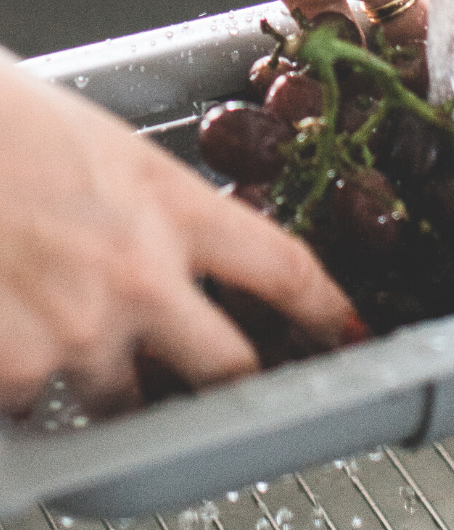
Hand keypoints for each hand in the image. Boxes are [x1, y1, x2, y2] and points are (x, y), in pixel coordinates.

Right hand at [0, 59, 355, 414]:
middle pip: (230, 369)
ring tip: (64, 331)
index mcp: (175, 207)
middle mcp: (143, 276)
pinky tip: (9, 330)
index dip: (326, 309)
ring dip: (105, 381)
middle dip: (232, 386)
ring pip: (124, 401)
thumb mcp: (112, 153)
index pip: (285, 268)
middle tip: (220, 386)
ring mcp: (81, 329)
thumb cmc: (7, 126)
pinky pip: (34, 403)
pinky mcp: (16, 368)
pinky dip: (23, 381)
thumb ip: (157, 211)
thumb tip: (176, 249)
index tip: (344, 331)